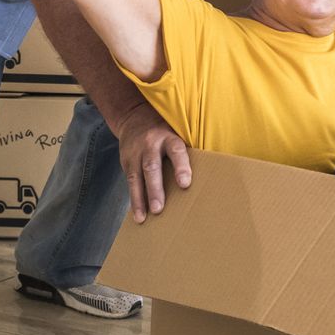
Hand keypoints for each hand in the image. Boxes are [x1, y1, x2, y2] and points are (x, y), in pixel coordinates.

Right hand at [115, 104, 191, 222]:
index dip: (181, 167)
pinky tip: (137, 214)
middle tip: (158, 208)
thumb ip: (186, 151)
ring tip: (143, 217)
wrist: (133, 117)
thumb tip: (208, 175)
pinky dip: (133, 199)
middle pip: (152, 167)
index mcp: (168, 137)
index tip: (185, 184)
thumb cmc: (164, 131)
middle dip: (155, 189)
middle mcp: (150, 145)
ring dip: (140, 199)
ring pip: (136, 177)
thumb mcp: (176, 132)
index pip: (176, 150)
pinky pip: (130, 182)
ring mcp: (136, 153)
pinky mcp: (126, 162)